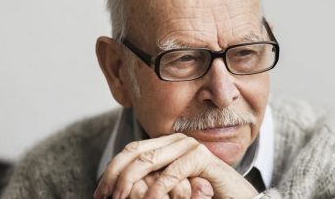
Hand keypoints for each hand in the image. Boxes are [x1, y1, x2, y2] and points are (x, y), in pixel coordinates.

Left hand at [94, 133, 256, 197]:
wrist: (234, 198)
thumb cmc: (201, 194)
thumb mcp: (170, 189)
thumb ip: (151, 181)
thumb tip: (119, 188)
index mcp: (166, 145)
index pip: (131, 150)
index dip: (112, 169)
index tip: (101, 191)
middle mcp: (176, 141)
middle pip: (135, 152)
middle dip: (115, 175)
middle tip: (105, 196)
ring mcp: (189, 147)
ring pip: (149, 160)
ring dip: (130, 182)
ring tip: (120, 198)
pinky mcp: (201, 158)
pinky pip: (172, 172)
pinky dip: (157, 189)